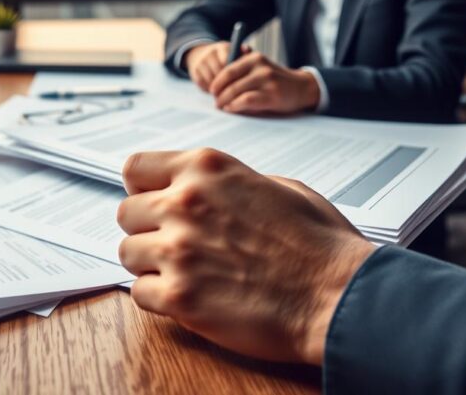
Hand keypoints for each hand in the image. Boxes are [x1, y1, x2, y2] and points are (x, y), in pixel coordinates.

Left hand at [117, 149, 374, 365]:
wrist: (339, 296)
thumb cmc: (319, 244)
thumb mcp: (278, 186)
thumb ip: (229, 183)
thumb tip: (206, 189)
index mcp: (207, 168)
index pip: (135, 167)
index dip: (143, 188)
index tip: (153, 202)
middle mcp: (185, 202)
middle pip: (126, 212)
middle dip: (148, 228)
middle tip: (176, 244)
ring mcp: (178, 249)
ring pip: (128, 253)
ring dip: (152, 264)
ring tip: (186, 272)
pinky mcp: (179, 296)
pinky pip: (139, 293)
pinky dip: (159, 298)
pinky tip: (189, 296)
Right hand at [183, 42, 250, 92]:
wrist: (200, 55)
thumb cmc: (224, 57)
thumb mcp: (234, 52)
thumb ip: (243, 52)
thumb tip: (247, 49)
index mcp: (222, 48)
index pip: (227, 63)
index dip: (233, 75)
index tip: (239, 82)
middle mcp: (210, 53)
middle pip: (219, 73)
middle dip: (226, 83)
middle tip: (233, 91)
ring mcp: (201, 62)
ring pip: (211, 80)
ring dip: (218, 88)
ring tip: (225, 92)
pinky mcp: (194, 71)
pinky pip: (203, 84)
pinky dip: (209, 89)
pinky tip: (215, 90)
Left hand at [208, 52, 319, 114]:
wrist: (301, 88)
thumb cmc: (275, 80)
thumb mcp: (260, 67)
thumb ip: (242, 69)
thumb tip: (217, 83)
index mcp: (255, 58)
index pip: (228, 69)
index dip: (217, 81)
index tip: (212, 90)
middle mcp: (261, 67)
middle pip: (230, 80)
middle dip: (219, 93)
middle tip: (216, 101)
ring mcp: (267, 81)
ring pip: (236, 91)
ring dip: (225, 101)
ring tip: (222, 106)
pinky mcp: (272, 95)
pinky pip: (246, 100)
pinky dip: (235, 106)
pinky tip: (232, 108)